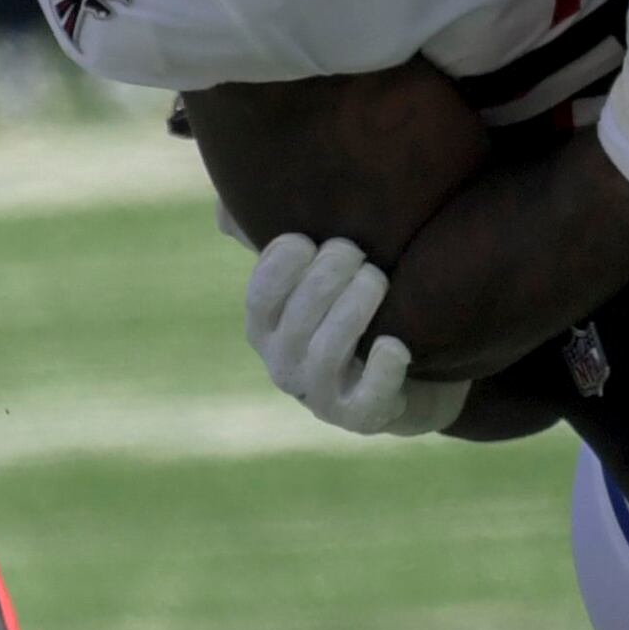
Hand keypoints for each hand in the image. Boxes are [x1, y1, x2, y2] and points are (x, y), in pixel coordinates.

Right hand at [243, 232, 466, 435]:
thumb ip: (268, 238)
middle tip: (357, 252)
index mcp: (265, 327)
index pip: (260, 295)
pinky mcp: (360, 417)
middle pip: (297, 318)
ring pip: (327, 352)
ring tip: (378, 279)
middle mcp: (284, 364)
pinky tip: (394, 345)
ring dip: (354, 309)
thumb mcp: (308, 274)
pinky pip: (367, 398)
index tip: (309, 239)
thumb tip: (226, 211)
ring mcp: (319, 396)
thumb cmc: (347, 308)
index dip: (282, 263)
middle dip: (328, 276)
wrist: (403, 372)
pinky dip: (382, 369)